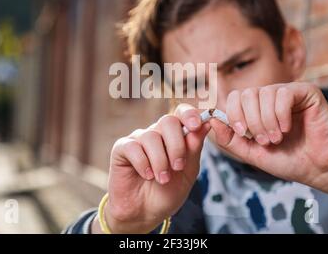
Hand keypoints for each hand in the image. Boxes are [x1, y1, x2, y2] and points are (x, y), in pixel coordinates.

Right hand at [92, 104, 209, 233]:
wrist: (144, 213)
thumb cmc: (166, 193)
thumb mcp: (188, 172)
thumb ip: (194, 148)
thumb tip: (206, 124)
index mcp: (174, 135)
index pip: (181, 113)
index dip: (189, 115)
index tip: (196, 125)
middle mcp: (156, 133)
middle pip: (168, 121)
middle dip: (176, 145)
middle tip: (178, 166)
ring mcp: (138, 139)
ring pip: (151, 136)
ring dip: (160, 161)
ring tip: (162, 179)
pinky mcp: (121, 149)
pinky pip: (133, 147)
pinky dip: (143, 163)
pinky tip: (147, 175)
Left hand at [209, 82, 327, 198]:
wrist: (320, 168)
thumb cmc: (288, 160)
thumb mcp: (252, 153)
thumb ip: (230, 139)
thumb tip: (212, 120)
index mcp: (256, 109)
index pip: (234, 97)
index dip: (234, 115)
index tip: (244, 134)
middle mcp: (270, 97)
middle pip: (245, 94)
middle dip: (251, 121)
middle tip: (265, 141)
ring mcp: (288, 92)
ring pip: (263, 94)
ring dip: (267, 121)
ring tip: (278, 138)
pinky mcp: (306, 92)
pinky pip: (283, 94)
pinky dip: (281, 114)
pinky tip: (288, 128)